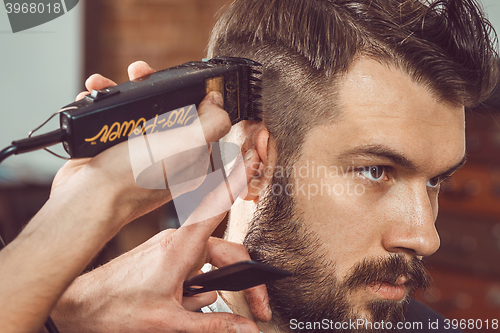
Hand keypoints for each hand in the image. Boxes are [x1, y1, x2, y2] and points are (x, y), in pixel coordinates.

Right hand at [51, 61, 231, 231]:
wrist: (85, 198)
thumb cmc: (134, 179)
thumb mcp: (187, 147)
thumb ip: (211, 123)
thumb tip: (217, 102)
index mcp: (191, 157)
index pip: (201, 118)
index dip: (192, 93)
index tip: (179, 79)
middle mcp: (166, 154)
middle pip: (167, 108)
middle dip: (152, 86)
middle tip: (137, 72)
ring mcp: (138, 152)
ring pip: (136, 110)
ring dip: (120, 91)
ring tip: (104, 84)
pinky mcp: (112, 150)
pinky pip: (110, 119)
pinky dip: (100, 106)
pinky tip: (90, 101)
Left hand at [52, 147, 269, 332]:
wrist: (80, 307)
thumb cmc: (114, 308)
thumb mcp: (169, 322)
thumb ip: (213, 325)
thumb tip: (245, 329)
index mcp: (181, 247)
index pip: (217, 206)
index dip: (238, 180)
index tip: (252, 157)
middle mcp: (178, 241)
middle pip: (225, 251)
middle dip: (243, 280)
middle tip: (257, 308)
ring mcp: (170, 248)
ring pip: (208, 263)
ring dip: (211, 288)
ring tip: (194, 311)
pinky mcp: (163, 256)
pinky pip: (193, 268)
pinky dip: (195, 288)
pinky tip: (182, 304)